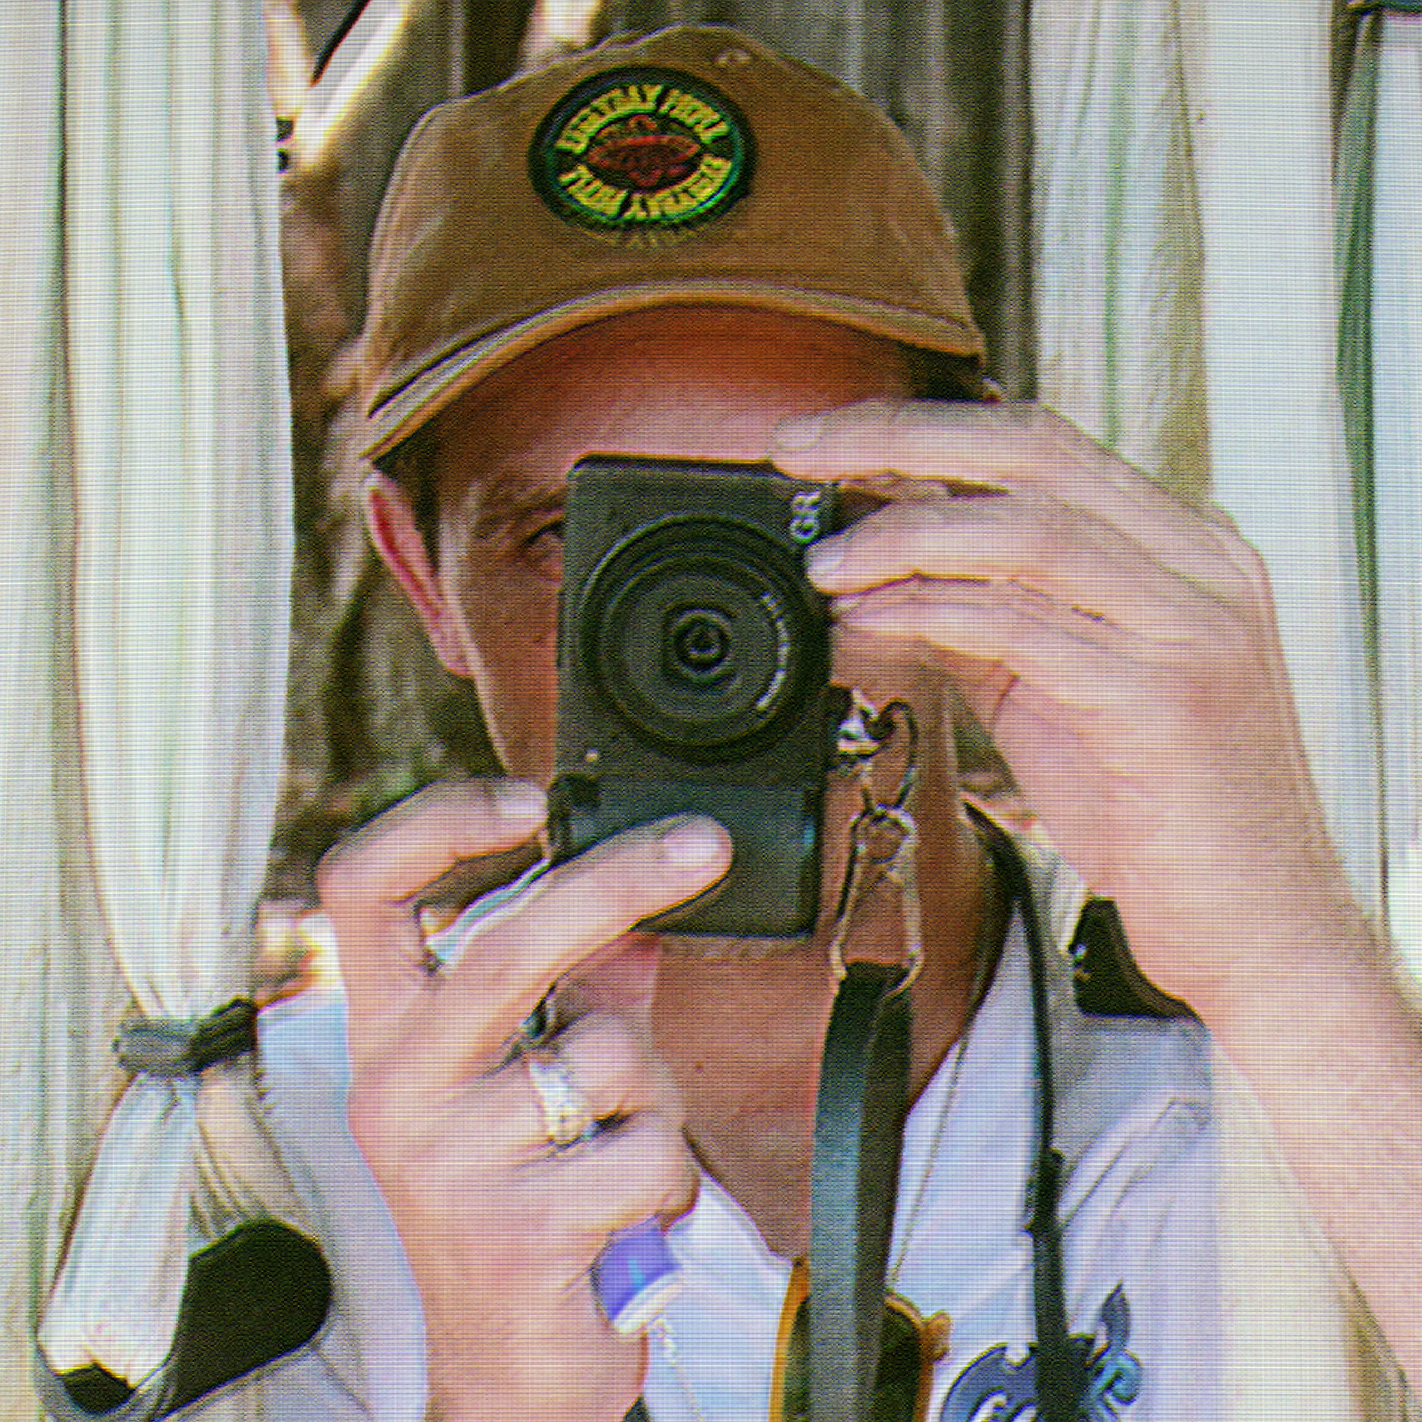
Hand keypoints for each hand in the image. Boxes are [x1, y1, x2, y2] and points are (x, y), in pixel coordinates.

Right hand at [317, 782, 730, 1421]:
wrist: (509, 1371)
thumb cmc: (522, 1206)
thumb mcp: (531, 1084)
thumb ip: (581, 992)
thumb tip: (642, 915)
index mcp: (389, 1037)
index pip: (366, 892)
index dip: (438, 822)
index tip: (530, 796)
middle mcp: (398, 1088)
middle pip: (506, 940)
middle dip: (618, 880)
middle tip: (700, 846)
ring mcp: (450, 1161)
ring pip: (610, 1052)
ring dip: (652, 1096)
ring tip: (613, 1154)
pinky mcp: (518, 1230)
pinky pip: (648, 1148)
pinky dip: (667, 1177)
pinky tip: (624, 1218)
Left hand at [771, 400, 1353, 1014]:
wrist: (1253, 920)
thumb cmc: (1152, 804)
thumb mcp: (1056, 686)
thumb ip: (983, 616)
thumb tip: (879, 569)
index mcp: (1178, 547)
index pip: (1038, 443)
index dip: (921, 428)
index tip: (825, 440)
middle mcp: (1198, 564)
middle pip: (1032, 452)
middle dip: (899, 437)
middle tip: (799, 452)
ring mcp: (1190, 625)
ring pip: (1029, 531)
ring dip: (904, 536)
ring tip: (824, 562)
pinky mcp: (1164, 697)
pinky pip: (1025, 627)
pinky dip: (930, 614)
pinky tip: (867, 622)